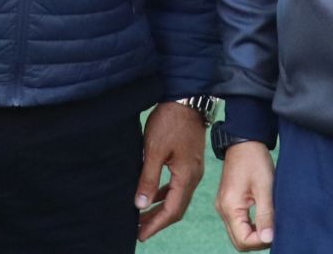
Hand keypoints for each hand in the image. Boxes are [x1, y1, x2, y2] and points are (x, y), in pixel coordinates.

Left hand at [134, 101, 206, 240]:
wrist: (186, 99)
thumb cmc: (170, 121)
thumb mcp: (154, 150)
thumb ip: (148, 179)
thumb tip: (141, 204)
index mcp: (187, 176)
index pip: (172, 210)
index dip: (156, 225)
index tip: (140, 234)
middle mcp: (194, 176)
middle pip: (177, 208)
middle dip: (157, 221)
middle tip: (139, 230)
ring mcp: (193, 169)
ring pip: (177, 197)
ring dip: (161, 208)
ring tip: (143, 216)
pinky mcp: (189, 161)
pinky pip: (178, 185)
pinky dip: (166, 194)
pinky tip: (154, 195)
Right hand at [215, 140, 274, 250]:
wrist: (244, 140)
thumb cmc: (254, 160)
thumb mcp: (265, 188)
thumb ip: (266, 215)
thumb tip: (268, 239)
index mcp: (230, 207)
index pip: (243, 241)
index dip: (260, 242)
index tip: (275, 232)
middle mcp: (223, 210)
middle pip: (239, 241)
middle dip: (257, 241)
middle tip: (274, 230)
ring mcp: (224, 206)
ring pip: (238, 233)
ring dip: (254, 234)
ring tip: (270, 222)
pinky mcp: (228, 202)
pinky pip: (238, 222)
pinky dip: (250, 225)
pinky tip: (263, 216)